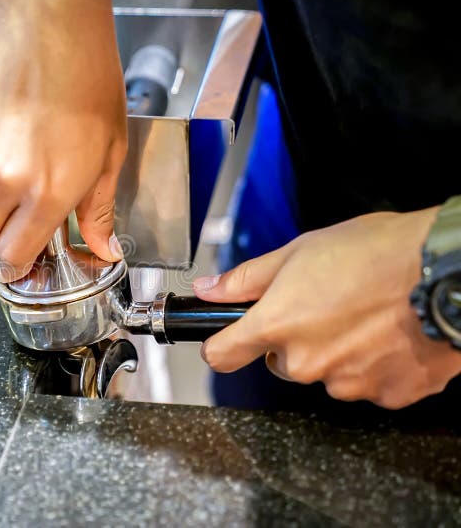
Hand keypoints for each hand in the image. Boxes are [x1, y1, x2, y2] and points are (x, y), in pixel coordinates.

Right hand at [0, 0, 127, 281]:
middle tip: (18, 217)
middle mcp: (3, 180)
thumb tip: (101, 247)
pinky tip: (5, 126)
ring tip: (20, 154)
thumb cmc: (87, 79)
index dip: (19, 262)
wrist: (51, 24)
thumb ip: (98, 209)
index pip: (14, 255)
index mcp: (47, 193)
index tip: (24, 259)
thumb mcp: (109, 152)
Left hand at [193, 207, 460, 409]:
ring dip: (338, 353)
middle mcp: (307, 363)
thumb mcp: (298, 251)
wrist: (447, 269)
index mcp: (277, 326)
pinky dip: (375, 365)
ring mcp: (349, 383)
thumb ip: (247, 279)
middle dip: (295, 339)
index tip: (226, 339)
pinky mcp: (389, 395)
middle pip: (282, 361)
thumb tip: (209, 290)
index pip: (221, 356)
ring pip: (326, 374)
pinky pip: (369, 384)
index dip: (220, 345)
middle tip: (325, 306)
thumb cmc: (377, 253)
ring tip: (365, 316)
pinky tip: (390, 334)